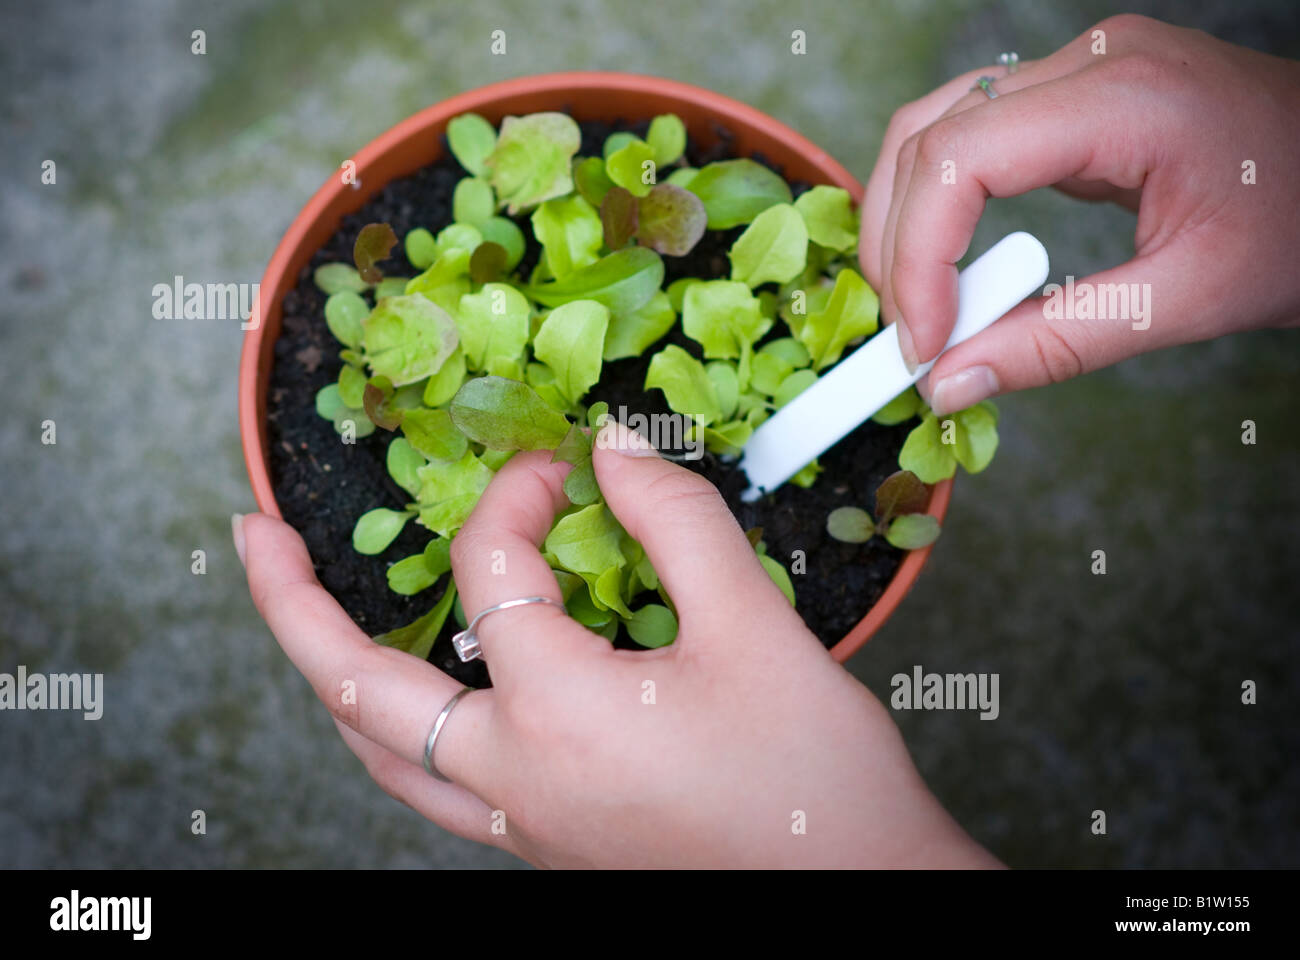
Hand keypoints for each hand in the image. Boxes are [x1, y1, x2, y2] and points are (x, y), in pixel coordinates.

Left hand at [236, 422, 997, 867]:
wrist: (861, 898)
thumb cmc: (815, 778)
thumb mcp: (756, 630)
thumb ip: (676, 523)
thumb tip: (612, 445)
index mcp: (556, 716)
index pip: (495, 571)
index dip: (522, 492)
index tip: (569, 461)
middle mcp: (512, 779)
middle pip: (358, 691)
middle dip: (292, 605)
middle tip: (253, 536)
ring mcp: (520, 824)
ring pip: (382, 755)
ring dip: (333, 677)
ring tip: (308, 616)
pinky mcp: (545, 843)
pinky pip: (434, 785)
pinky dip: (400, 726)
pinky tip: (422, 696)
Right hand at [860, 13, 1299, 414]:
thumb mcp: (1191, 299)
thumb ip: (1062, 343)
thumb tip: (951, 383)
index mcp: (1126, 98)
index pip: (963, 156)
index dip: (919, 255)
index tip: (922, 343)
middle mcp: (1089, 61)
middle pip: (930, 134)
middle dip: (898, 244)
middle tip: (911, 338)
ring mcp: (1079, 68)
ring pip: (934, 127)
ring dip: (906, 221)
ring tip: (923, 307)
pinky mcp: (1073, 93)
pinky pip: (971, 134)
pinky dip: (942, 205)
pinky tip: (955, 267)